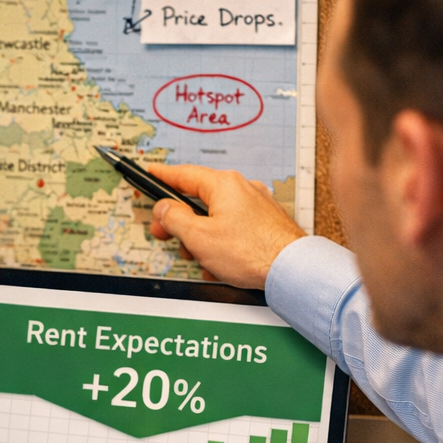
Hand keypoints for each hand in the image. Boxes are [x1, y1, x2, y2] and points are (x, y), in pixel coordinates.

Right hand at [148, 164, 306, 289]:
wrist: (292, 269)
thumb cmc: (251, 251)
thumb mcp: (199, 237)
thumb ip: (175, 219)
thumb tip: (164, 208)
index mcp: (223, 185)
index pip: (184, 174)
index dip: (162, 176)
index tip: (150, 173)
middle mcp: (242, 189)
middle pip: (199, 200)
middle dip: (180, 222)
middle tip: (165, 234)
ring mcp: (256, 206)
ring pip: (215, 217)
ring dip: (201, 238)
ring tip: (201, 260)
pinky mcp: (265, 223)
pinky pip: (233, 229)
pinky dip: (221, 244)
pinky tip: (220, 265)